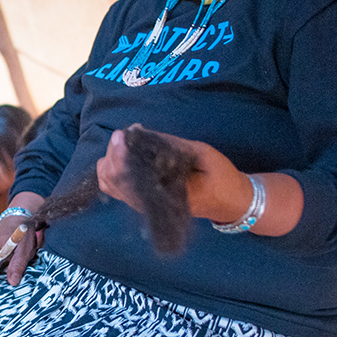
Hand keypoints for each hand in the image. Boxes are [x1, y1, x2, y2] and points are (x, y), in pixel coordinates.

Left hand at [96, 126, 250, 224]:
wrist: (229, 202)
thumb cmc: (220, 177)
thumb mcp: (201, 154)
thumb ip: (170, 145)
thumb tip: (139, 133)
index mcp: (165, 192)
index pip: (131, 174)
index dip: (120, 153)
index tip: (121, 135)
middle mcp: (148, 201)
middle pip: (112, 178)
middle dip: (113, 153)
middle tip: (124, 135)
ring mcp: (141, 203)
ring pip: (108, 183)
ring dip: (110, 161)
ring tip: (124, 145)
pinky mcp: (140, 200)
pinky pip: (113, 187)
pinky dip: (111, 170)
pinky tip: (122, 156)